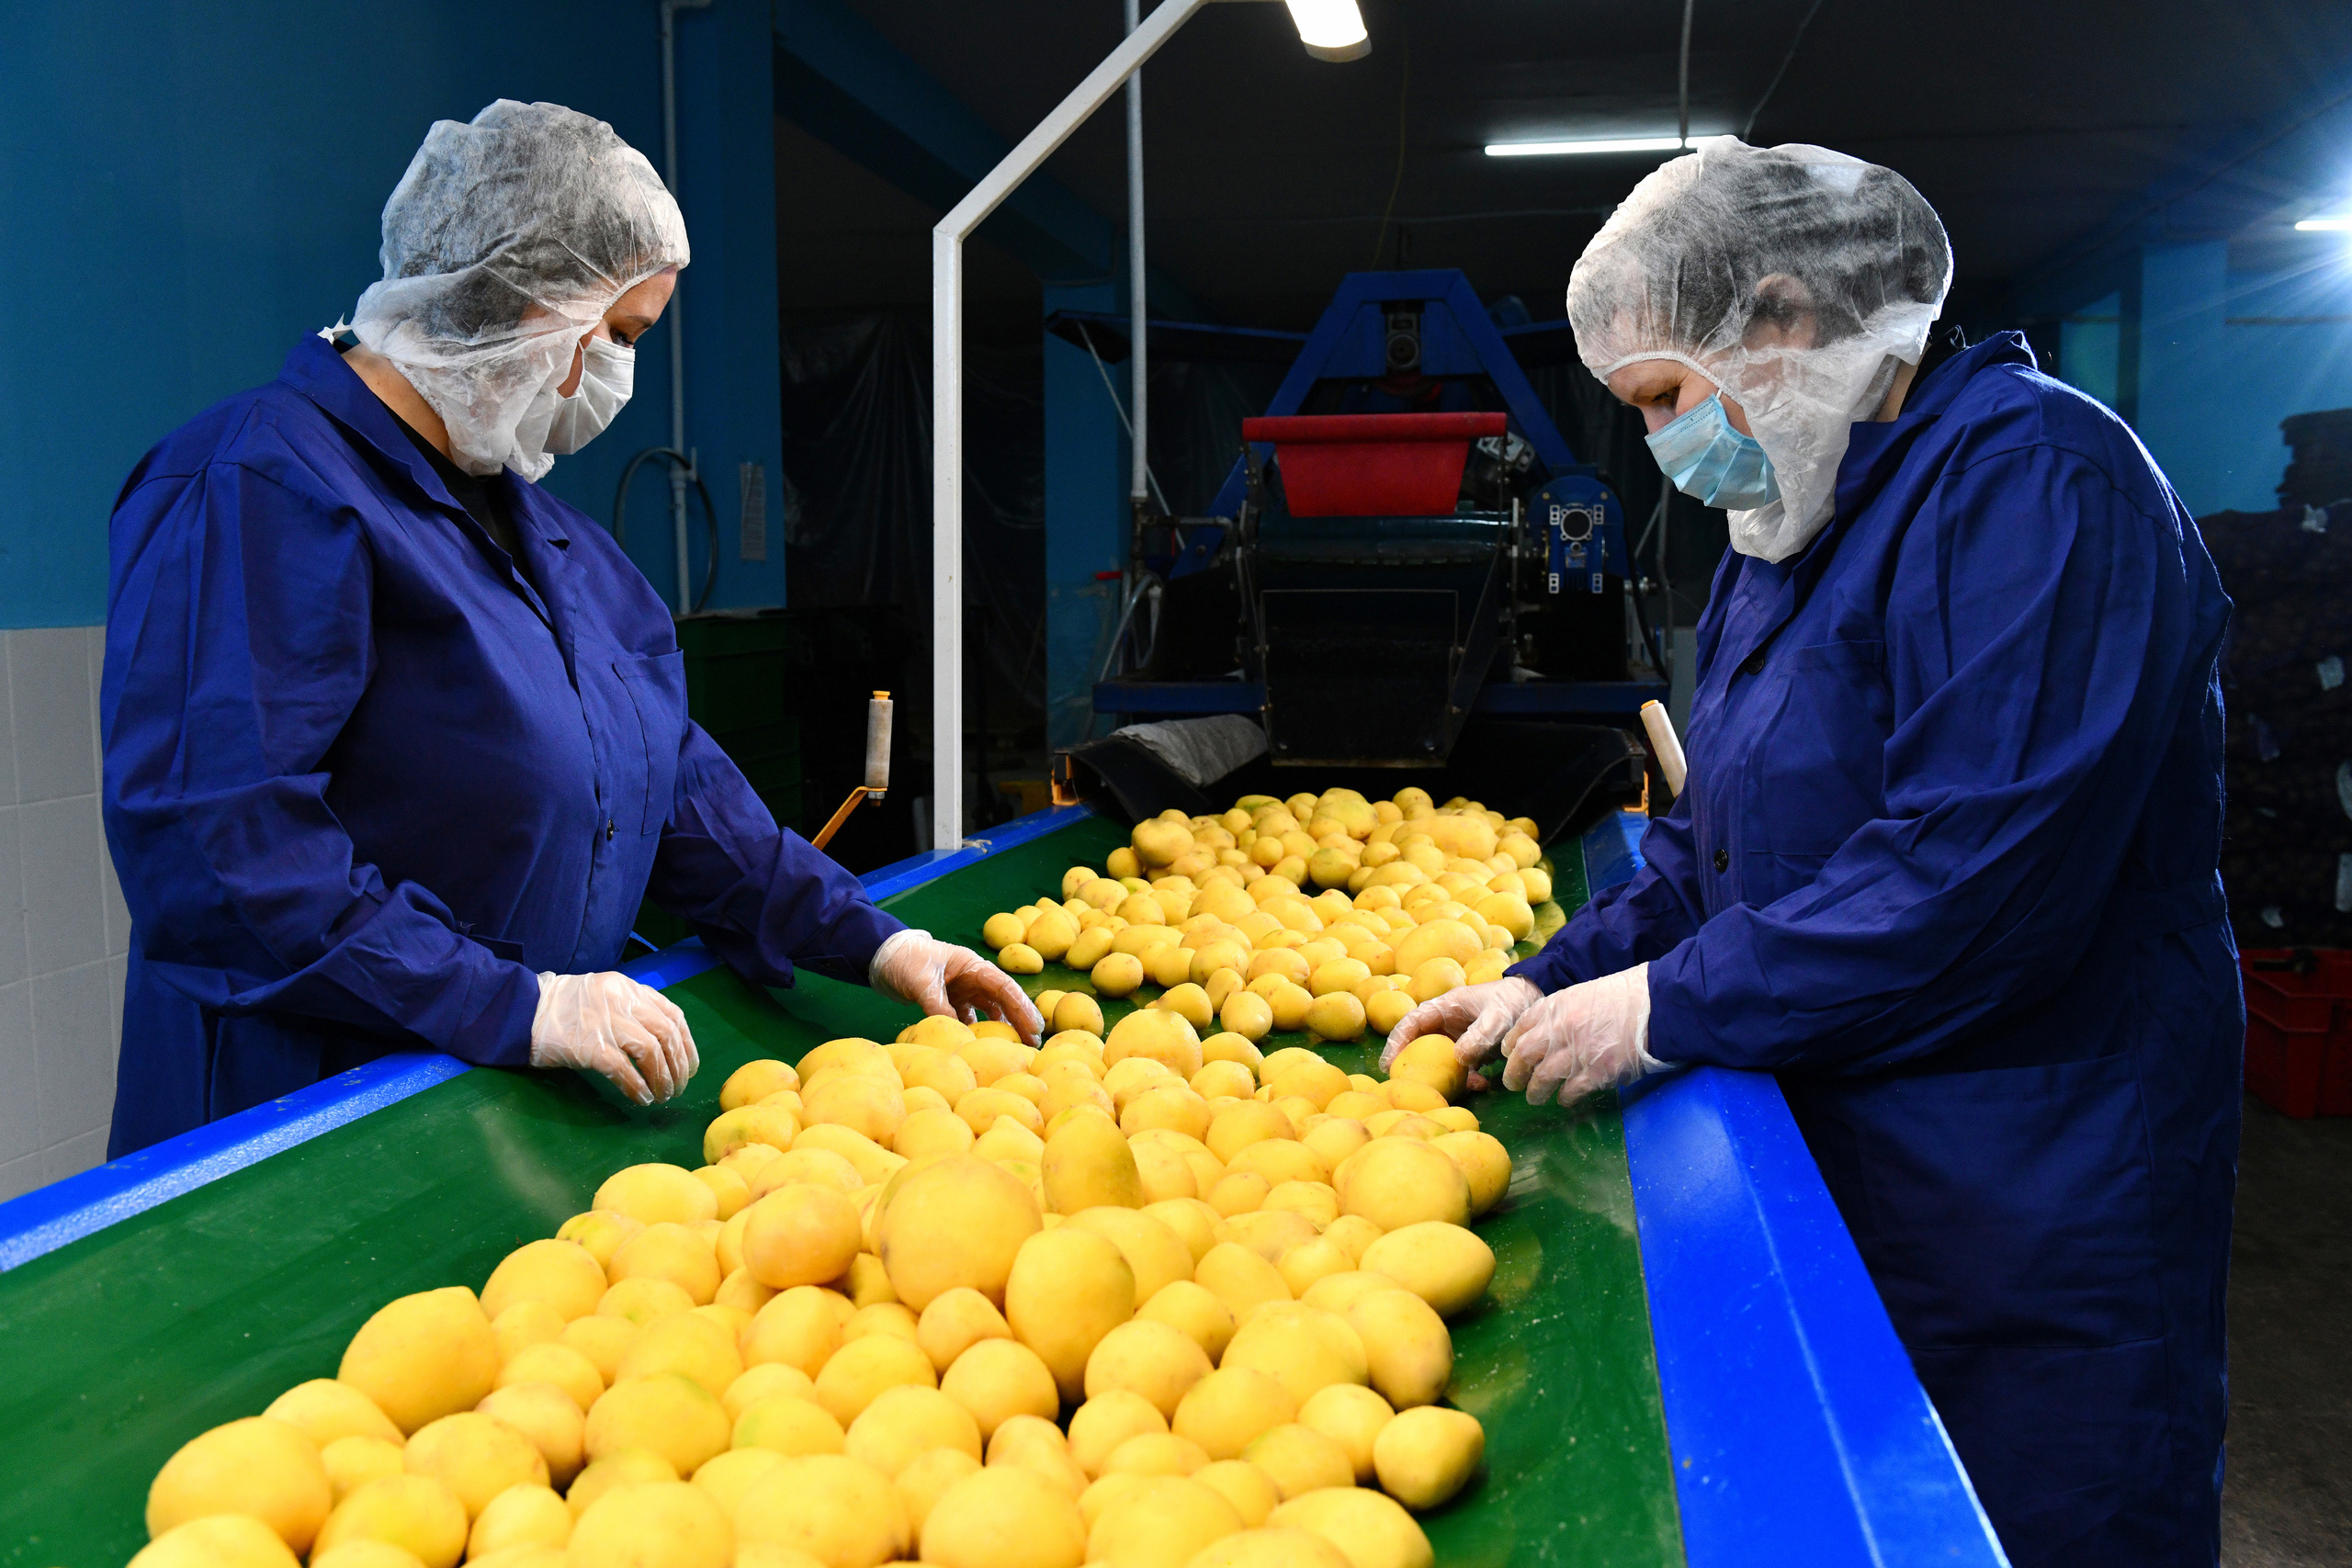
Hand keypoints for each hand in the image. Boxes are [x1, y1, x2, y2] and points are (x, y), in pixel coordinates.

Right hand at [531, 971, 698, 1104]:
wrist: (519, 1011)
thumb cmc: (562, 1010)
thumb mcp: (603, 996)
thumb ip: (632, 1011)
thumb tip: (663, 1044)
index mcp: (628, 988)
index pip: (672, 1014)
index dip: (687, 1043)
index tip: (689, 1066)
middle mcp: (621, 1000)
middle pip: (667, 1034)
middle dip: (678, 1065)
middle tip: (678, 1088)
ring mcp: (605, 1022)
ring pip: (651, 1052)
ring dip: (662, 1079)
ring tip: (662, 1096)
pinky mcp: (589, 1045)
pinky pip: (624, 1070)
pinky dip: (638, 1087)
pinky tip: (642, 1098)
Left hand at [871, 928, 1044, 1043]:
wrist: (881, 957)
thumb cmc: (904, 959)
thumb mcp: (922, 981)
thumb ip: (939, 1005)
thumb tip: (957, 1033)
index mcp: (972, 966)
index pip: (1004, 987)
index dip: (1022, 1007)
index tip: (1034, 1027)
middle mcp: (973, 978)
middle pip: (1003, 1001)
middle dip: (1020, 1020)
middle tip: (1034, 1043)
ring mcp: (962, 991)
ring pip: (990, 1011)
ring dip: (1001, 1029)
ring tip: (1015, 1048)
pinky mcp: (950, 1002)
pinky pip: (969, 1020)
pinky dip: (975, 1033)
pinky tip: (981, 1048)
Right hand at [1381, 977, 1543, 1078]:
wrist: (1533, 1002)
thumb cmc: (1512, 1002)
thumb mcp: (1498, 1016)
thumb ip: (1480, 1034)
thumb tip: (1459, 1058)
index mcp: (1444, 1007)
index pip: (1411, 1023)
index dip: (1396, 1042)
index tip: (1388, 1064)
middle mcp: (1445, 1023)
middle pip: (1419, 1045)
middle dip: (1415, 1067)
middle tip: (1411, 1087)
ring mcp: (1457, 1038)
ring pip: (1440, 1061)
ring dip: (1447, 1078)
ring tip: (1459, 1090)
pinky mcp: (1471, 1051)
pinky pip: (1461, 1068)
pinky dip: (1468, 1079)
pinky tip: (1482, 1084)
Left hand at [1498, 964, 1660, 1105]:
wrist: (1656, 1006)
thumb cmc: (1626, 996)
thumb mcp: (1584, 994)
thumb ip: (1563, 1013)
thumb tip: (1549, 1033)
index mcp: (1555, 1006)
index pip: (1521, 1027)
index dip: (1511, 1044)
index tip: (1508, 1054)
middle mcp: (1559, 1029)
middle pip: (1523, 1055)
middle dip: (1514, 1072)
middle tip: (1512, 1083)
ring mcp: (1576, 1053)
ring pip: (1541, 1078)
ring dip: (1535, 1091)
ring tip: (1535, 1098)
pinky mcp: (1595, 1074)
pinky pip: (1570, 1092)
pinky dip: (1565, 1098)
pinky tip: (1566, 1099)